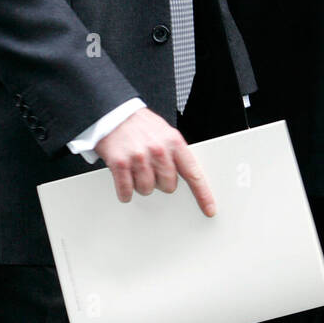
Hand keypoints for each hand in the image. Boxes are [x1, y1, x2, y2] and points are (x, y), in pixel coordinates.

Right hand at [95, 109, 214, 216]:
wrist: (114, 113)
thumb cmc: (141, 125)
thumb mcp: (166, 133)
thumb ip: (176, 154)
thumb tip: (185, 177)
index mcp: (174, 142)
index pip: (193, 174)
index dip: (203, 194)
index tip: (209, 209)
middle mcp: (159, 150)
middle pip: (168, 186)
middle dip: (161, 182)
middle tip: (152, 169)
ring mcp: (139, 157)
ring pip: (147, 189)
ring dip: (142, 184)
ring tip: (137, 168)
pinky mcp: (120, 164)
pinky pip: (127, 190)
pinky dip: (125, 191)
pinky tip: (126, 179)